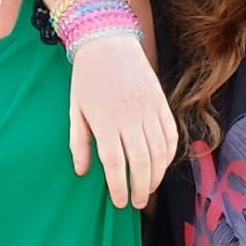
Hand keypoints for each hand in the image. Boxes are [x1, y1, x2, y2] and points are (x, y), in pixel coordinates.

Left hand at [69, 35, 177, 208]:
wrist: (108, 42)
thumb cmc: (86, 79)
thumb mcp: (75, 110)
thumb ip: (79, 143)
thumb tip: (83, 172)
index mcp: (105, 121)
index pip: (116, 164)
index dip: (119, 187)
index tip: (120, 203)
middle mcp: (129, 117)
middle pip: (141, 163)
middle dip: (141, 188)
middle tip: (138, 204)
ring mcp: (148, 109)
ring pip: (159, 152)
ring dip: (157, 175)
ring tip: (149, 189)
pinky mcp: (161, 102)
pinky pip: (171, 134)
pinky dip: (170, 154)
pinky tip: (162, 166)